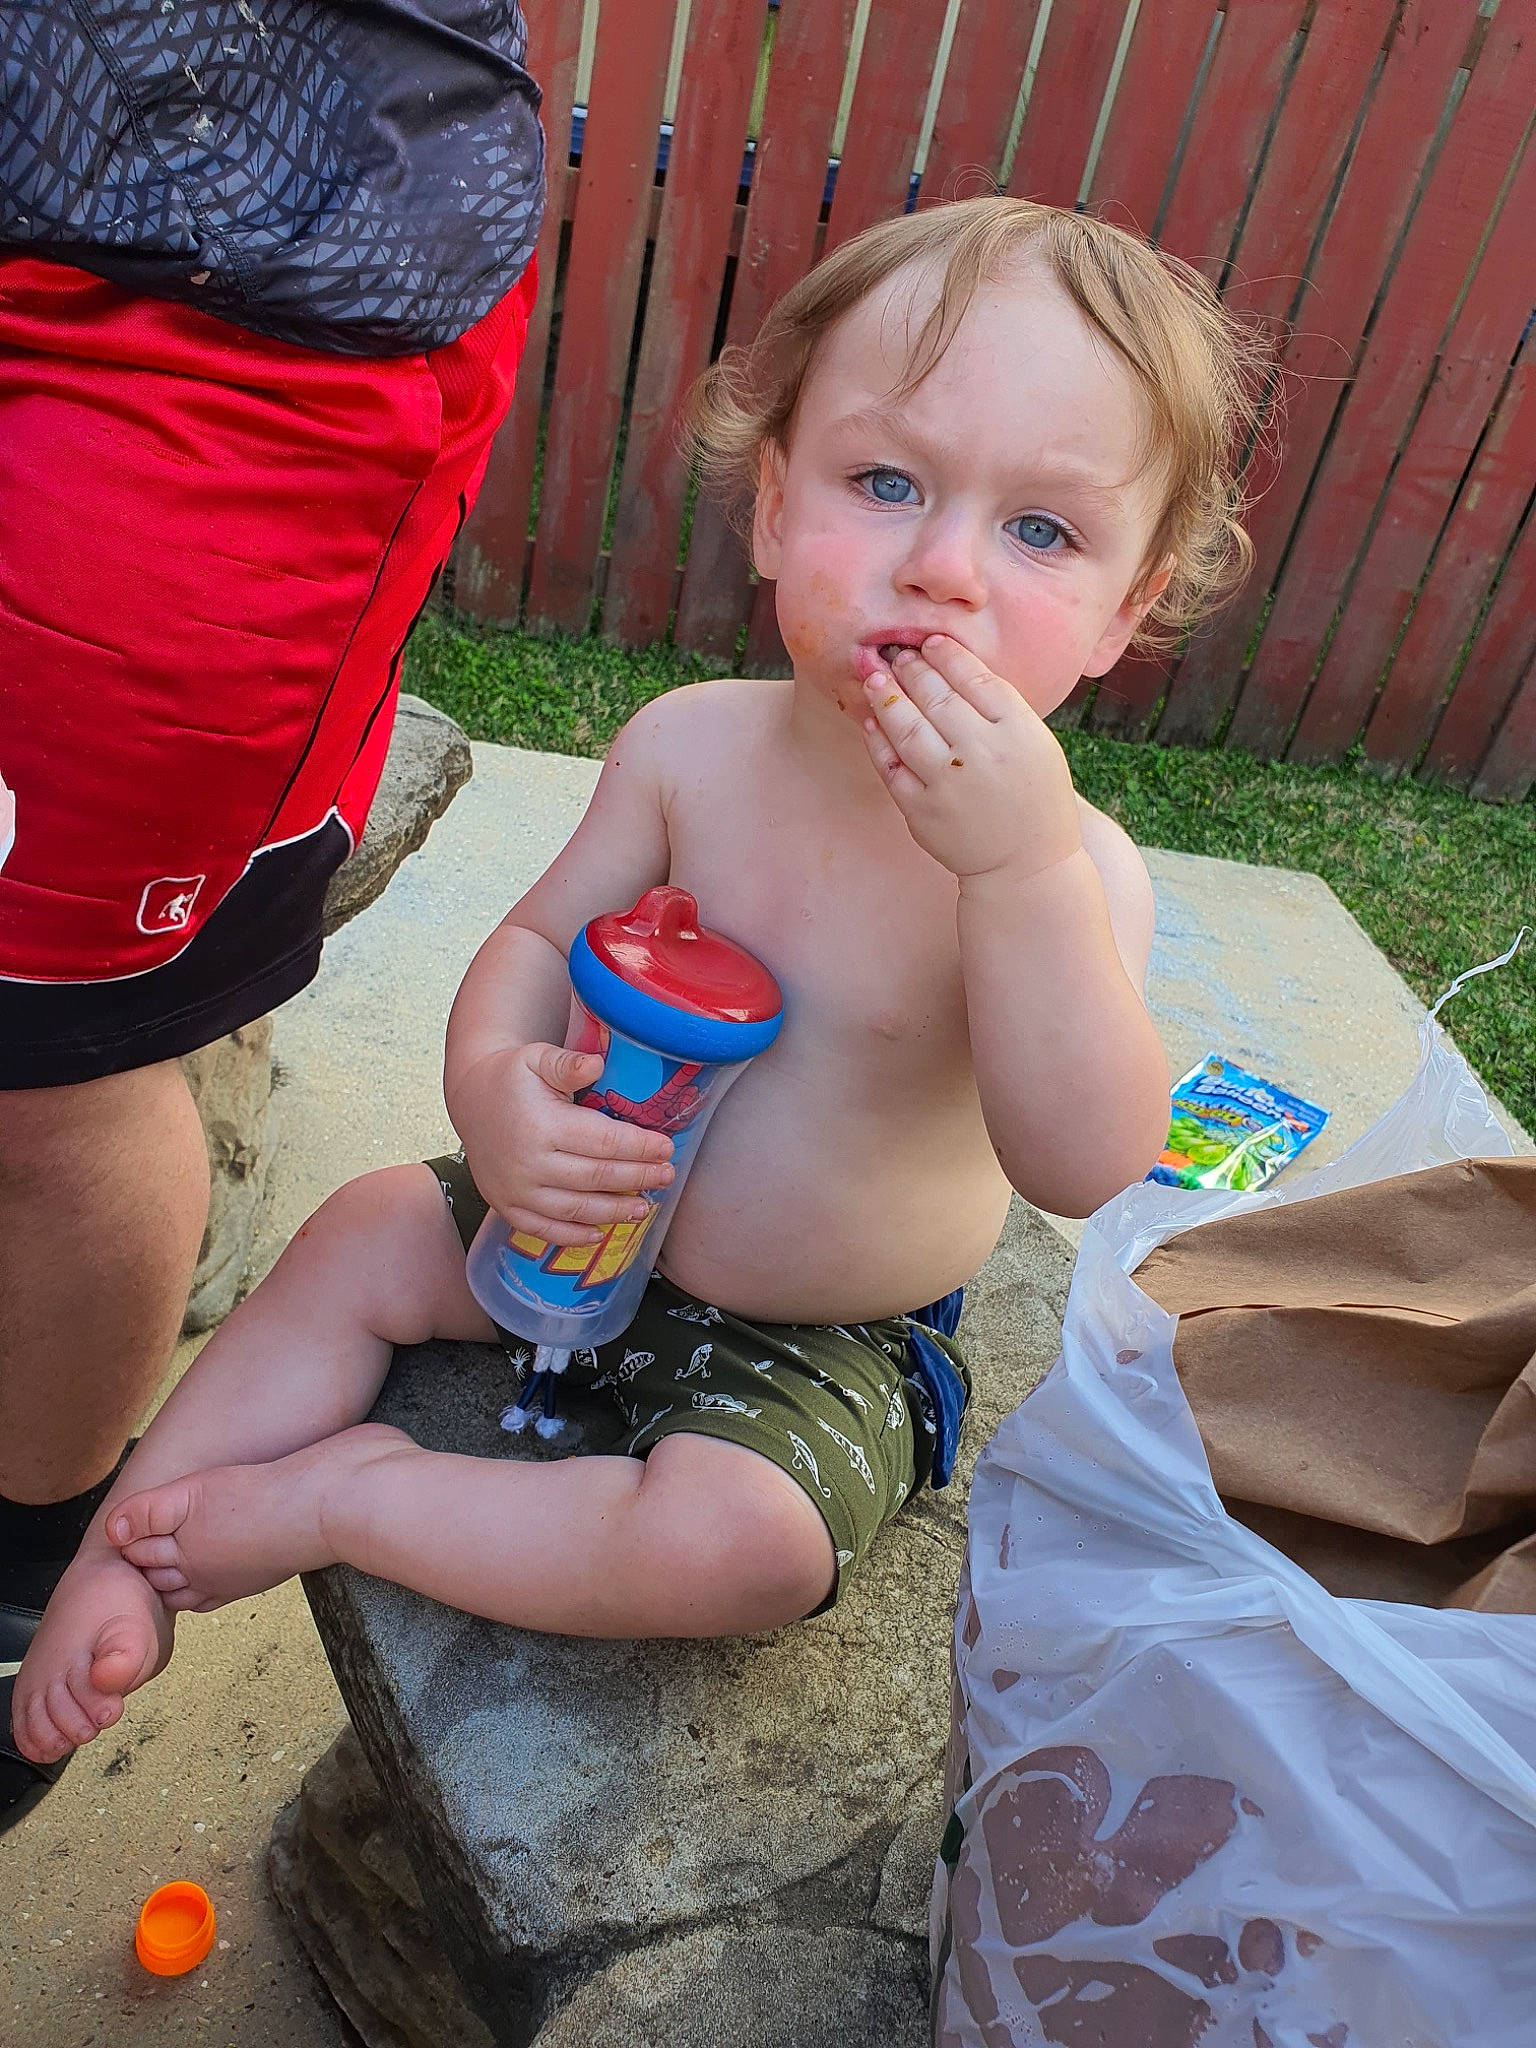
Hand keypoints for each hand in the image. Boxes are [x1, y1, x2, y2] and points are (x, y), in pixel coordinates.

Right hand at [452, 1042, 674, 1245]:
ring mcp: (515, 1190)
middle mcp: (528, 1163)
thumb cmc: (511, 1076)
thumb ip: (568, 1063)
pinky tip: (599, 1233)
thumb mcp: (537, 1058)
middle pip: (595, 1178)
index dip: (639, 1147)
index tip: (666, 1147)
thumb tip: (597, 1064)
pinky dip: (573, 1236)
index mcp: (541, 1125)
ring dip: (613, 1211)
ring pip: (575, 1209)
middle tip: (666, 1175)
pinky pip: (543, 1229)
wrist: (469, 1097)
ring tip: (643, 1207)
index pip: (602, 1142)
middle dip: (637, 1178)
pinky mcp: (506, 1206)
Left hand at [858, 637, 1081, 881]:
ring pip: (907, 727)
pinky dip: (877, 740)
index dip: (947, 656)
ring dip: (886, 697)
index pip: (976, 679)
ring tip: (874, 677)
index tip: (930, 643)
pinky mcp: (922, 810)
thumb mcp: (1036, 745)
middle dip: (911, 670)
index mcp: (1019, 732)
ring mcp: (949, 782)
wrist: (1026, 866)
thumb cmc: (1033, 797)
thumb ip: (1001, 709)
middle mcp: (983, 753)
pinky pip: (891, 766)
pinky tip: (870, 721)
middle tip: (897, 655)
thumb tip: (950, 666)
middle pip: (938, 697)